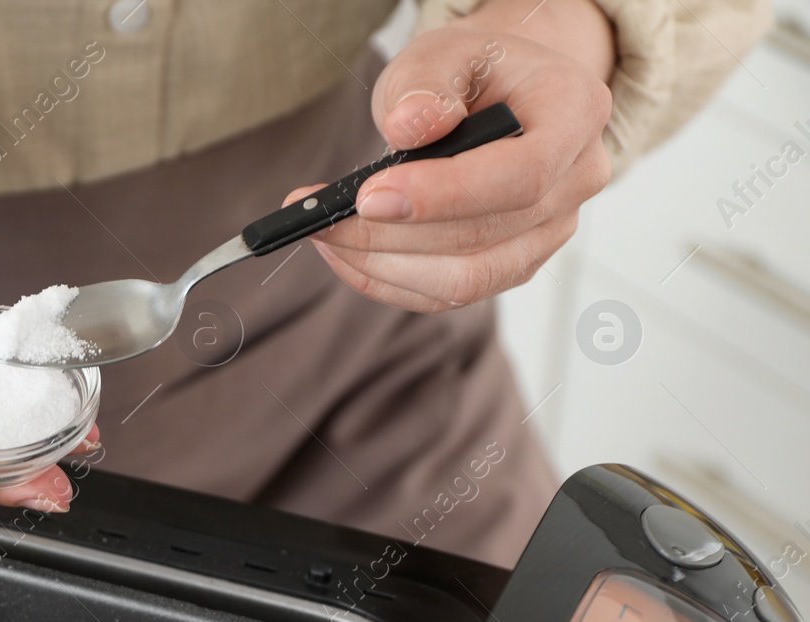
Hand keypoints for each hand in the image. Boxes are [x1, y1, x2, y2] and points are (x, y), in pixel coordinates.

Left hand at [286, 0, 614, 311]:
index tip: (369, 196)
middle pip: (482, 238)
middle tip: (320, 218)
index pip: (521, 176)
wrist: (498, 91)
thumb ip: (426, 85)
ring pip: (464, 280)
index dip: (444, 195)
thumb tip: (411, 128)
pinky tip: (345, 252)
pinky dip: (387, 280)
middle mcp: (576, 180)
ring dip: (381, 265)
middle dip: (389, 235)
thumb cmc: (471, 71)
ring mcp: (549, 232)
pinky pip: (447, 294)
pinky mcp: (511, 264)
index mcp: (576, 113)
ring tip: (324, 232)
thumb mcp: (443, 53)